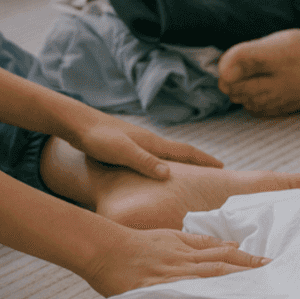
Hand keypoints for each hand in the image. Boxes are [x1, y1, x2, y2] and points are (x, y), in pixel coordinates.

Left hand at [66, 113, 223, 179]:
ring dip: (182, 164)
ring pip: (167, 155)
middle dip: (198, 162)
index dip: (204, 161)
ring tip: (192, 175)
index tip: (222, 168)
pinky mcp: (127, 147)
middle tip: (215, 173)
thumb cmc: (98, 138)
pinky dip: (164, 165)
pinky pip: (153, 158)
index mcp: (151, 143)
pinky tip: (158, 172)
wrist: (77, 123)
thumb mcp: (122, 152)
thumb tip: (169, 174)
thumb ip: (144, 162)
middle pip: (180, 153)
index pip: (185, 152)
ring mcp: (138, 143)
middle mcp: (149, 142)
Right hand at [82, 228, 269, 296]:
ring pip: (205, 277)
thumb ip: (200, 242)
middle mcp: (183, 261)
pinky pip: (180, 291)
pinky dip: (198, 293)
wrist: (105, 248)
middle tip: (272, 273)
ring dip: (230, 280)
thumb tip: (231, 246)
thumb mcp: (172, 236)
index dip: (247, 259)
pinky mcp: (155, 288)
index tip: (269, 263)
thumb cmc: (137, 244)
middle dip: (247, 270)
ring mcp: (169, 275)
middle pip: (220, 265)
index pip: (223, 254)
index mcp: (187, 249)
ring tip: (253, 286)